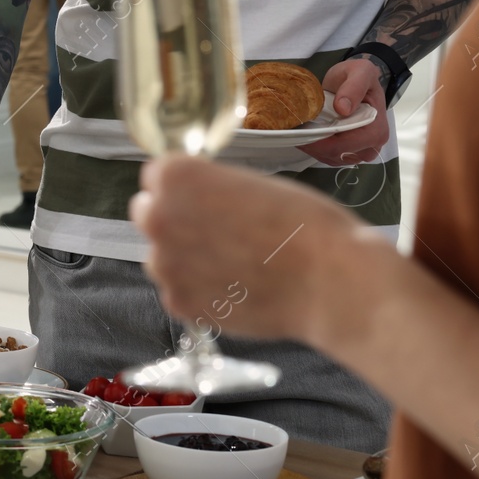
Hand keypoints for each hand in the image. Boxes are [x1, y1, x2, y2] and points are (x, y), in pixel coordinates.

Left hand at [131, 156, 365, 343]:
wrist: (330, 282)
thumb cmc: (303, 224)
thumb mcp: (251, 182)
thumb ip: (209, 187)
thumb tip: (193, 197)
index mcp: (175, 177)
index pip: (156, 176)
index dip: (183, 188)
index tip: (202, 197)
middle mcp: (159, 217)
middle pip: (149, 214)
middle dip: (174, 220)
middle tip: (216, 231)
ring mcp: (165, 264)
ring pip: (162, 256)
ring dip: (185, 258)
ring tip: (233, 263)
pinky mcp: (179, 302)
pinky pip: (178, 290)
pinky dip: (199, 291)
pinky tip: (234, 287)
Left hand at [296, 58, 387, 164]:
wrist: (356, 79)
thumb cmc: (359, 75)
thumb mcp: (360, 72)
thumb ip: (354, 87)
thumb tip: (343, 109)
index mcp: (376, 130)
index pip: (345, 145)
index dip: (321, 142)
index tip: (301, 131)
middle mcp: (373, 144)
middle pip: (338, 155)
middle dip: (314, 145)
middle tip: (295, 131)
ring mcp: (362, 149)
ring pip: (332, 158)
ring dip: (314, 148)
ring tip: (300, 131)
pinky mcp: (351, 150)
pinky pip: (331, 157)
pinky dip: (317, 149)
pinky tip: (307, 135)